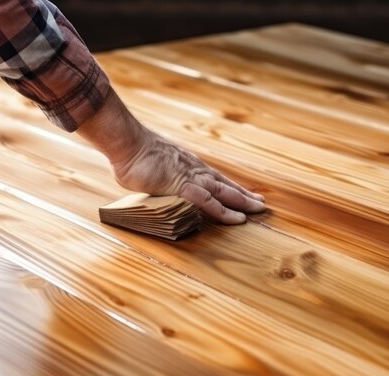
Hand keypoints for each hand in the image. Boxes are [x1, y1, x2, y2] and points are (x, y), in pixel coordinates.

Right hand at [77, 88, 264, 223]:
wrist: (128, 144)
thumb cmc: (133, 156)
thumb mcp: (150, 170)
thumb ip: (157, 180)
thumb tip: (152, 188)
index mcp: (188, 167)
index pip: (214, 179)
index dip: (229, 188)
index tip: (243, 195)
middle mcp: (195, 170)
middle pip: (225, 184)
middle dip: (244, 195)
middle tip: (261, 204)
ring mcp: (191, 177)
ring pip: (224, 192)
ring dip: (243, 202)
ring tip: (258, 210)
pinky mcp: (184, 186)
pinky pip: (209, 202)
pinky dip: (224, 211)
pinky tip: (237, 219)